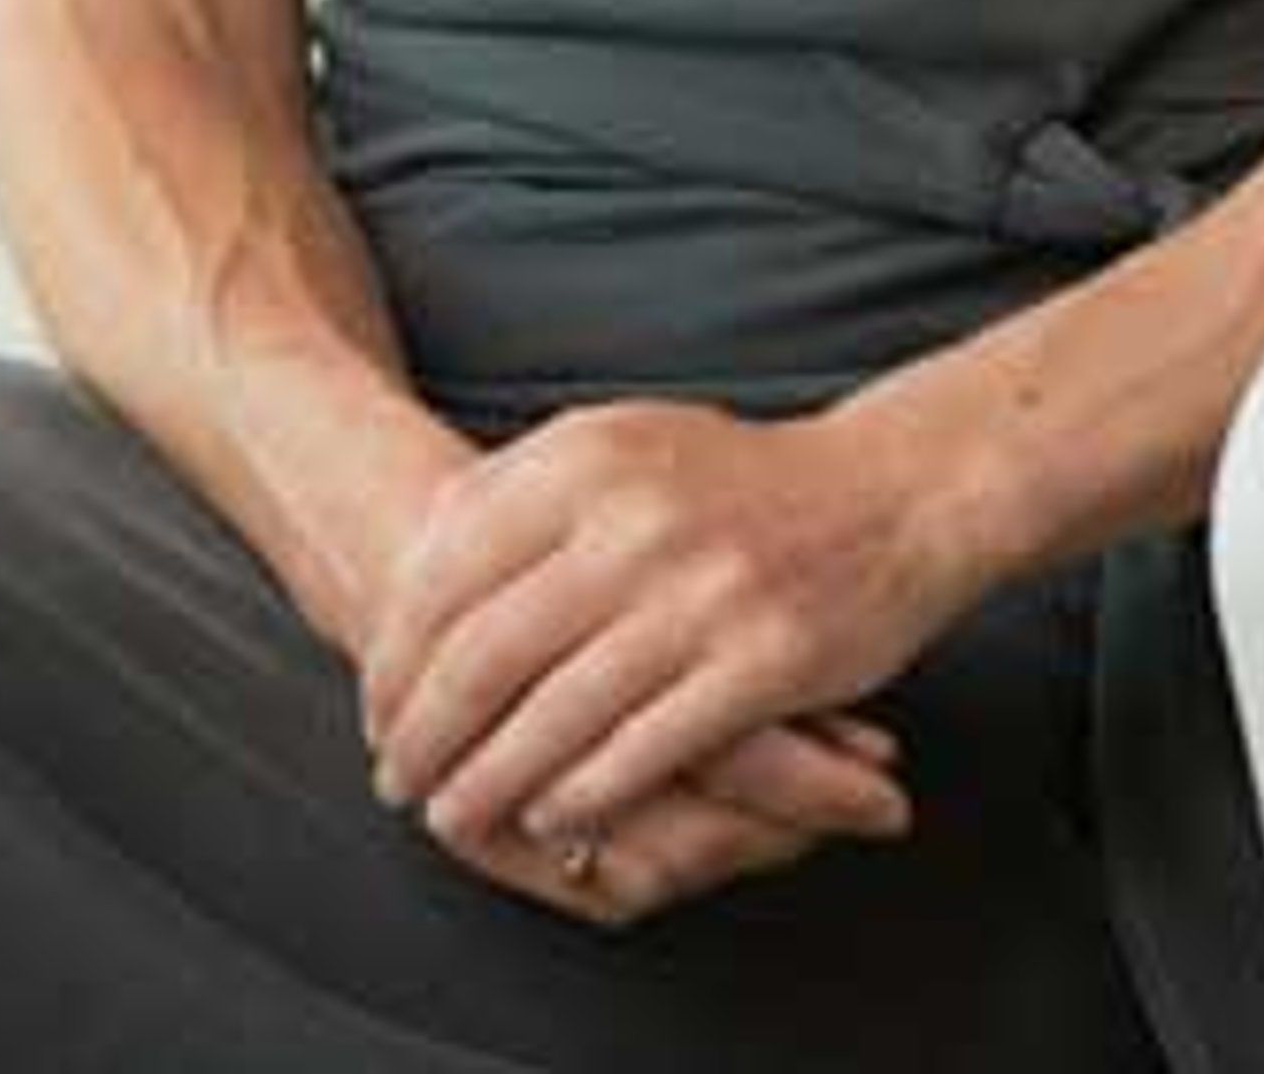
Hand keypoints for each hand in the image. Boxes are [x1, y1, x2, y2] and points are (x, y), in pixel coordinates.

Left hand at [357, 398, 977, 904]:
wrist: (889, 495)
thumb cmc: (737, 482)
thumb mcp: (624, 445)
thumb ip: (526, 491)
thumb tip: (419, 557)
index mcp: (588, 457)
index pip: (446, 571)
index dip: (395, 656)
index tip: (374, 708)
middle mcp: (635, 518)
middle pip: (485, 652)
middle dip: (424, 733)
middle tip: (394, 779)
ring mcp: (699, 591)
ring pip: (554, 715)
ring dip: (488, 781)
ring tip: (451, 817)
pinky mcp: (760, 661)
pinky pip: (643, 750)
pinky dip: (584, 793)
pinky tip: (550, 816)